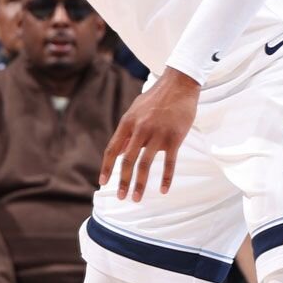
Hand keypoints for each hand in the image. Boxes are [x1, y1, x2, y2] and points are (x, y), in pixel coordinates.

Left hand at [101, 71, 197, 201]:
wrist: (179, 84)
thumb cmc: (156, 98)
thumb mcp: (135, 110)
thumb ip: (128, 131)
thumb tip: (120, 150)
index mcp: (127, 123)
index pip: (112, 149)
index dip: (107, 167)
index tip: (102, 183)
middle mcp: (140, 129)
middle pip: (128, 161)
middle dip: (123, 181)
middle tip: (121, 197)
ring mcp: (158, 134)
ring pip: (145, 165)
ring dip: (140, 184)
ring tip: (136, 198)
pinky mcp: (175, 138)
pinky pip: (170, 163)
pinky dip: (166, 178)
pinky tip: (163, 190)